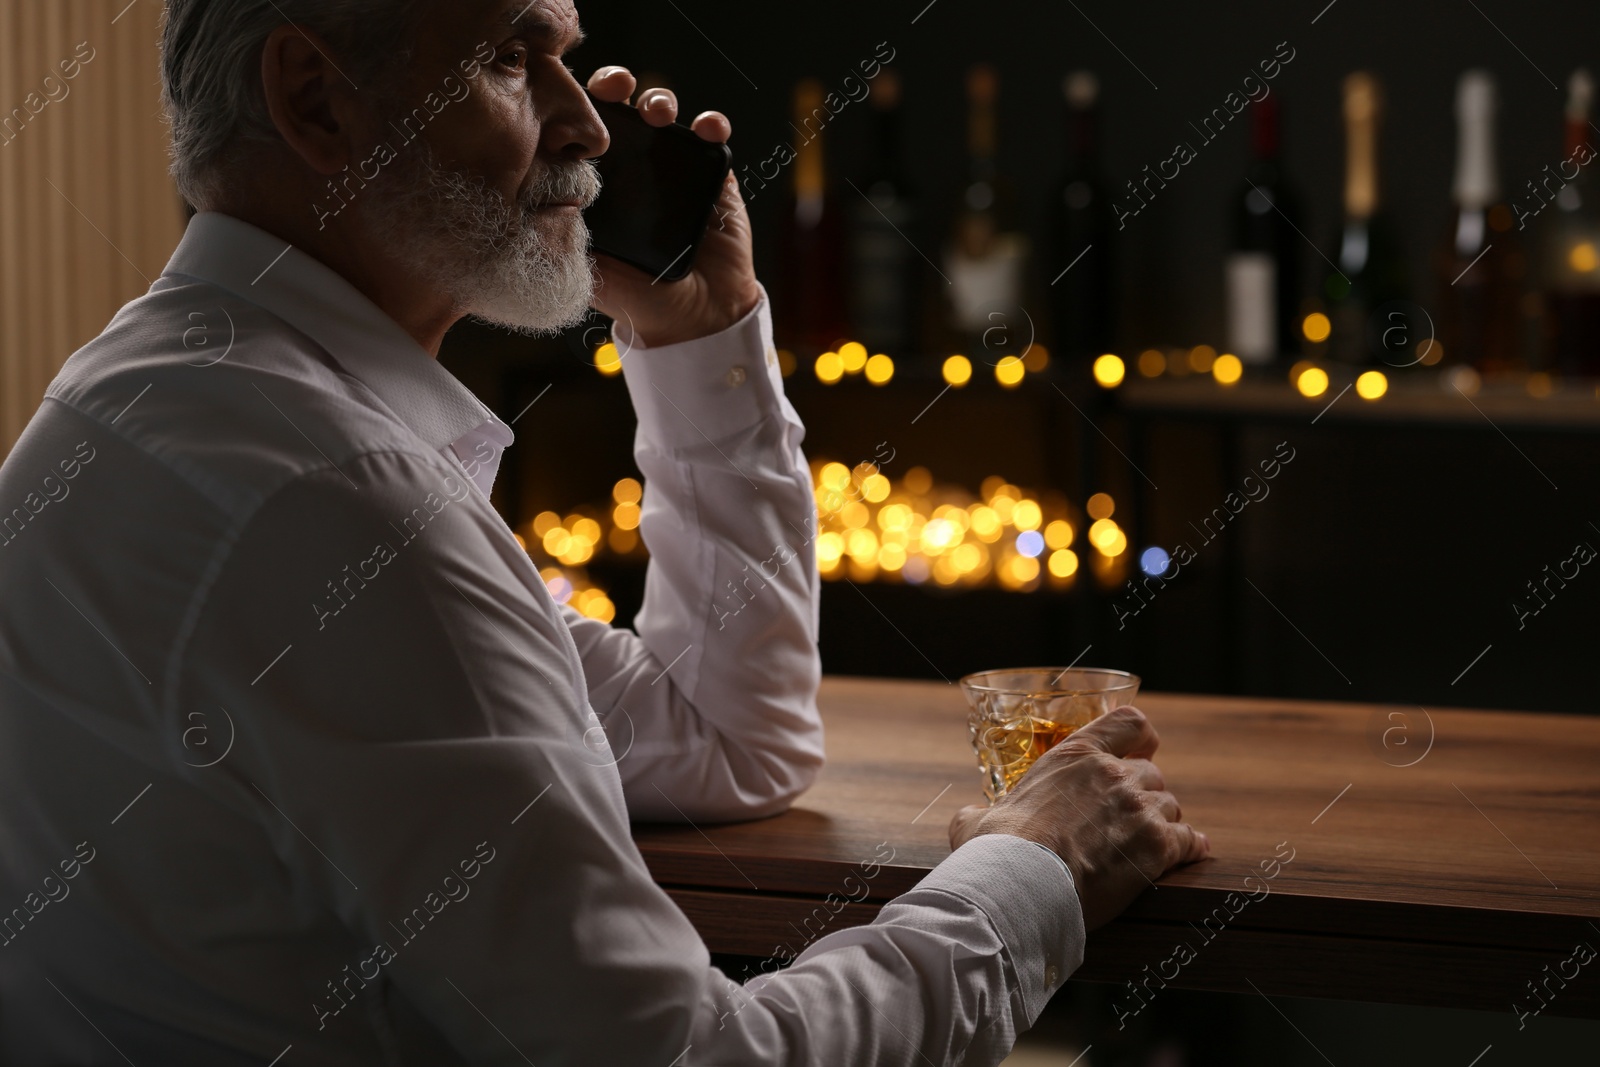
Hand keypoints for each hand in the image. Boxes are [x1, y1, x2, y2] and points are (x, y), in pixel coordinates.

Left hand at [584, 66, 759, 347]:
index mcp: (600, 182)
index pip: (583, 130)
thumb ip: (566, 234)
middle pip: (622, 109)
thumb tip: (532, 198)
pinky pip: (713, 138)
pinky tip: (706, 128)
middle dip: (617, 86)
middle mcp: (635, 168)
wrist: (692, 320)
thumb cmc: (636, 297)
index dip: (578, 106)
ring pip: (665, 113)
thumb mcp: (589, 266)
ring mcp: (675, 167)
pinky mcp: (713, 176)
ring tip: (658, 112)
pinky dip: (711, 124)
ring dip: (660, 100)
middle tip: (616, 89)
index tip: (574, 99)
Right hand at [947, 706, 1208, 930]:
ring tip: (1150, 843)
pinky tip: (1189, 853)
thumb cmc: (998, 851)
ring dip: (1162, 822)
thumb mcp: (977, 820)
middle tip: (1130, 817)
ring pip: (1171, 806)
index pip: (1129, 722)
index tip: (1138, 752)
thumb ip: (981, 810)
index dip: (1139, 738)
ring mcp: (1139, 809)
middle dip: (1144, 794)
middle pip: (1151, 773)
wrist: (1023, 885)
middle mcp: (1113, 775)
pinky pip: (1189, 840)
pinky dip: (1190, 847)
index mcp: (1074, 756)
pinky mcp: (1158, 847)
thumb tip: (972, 816)